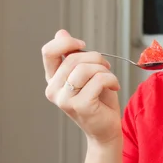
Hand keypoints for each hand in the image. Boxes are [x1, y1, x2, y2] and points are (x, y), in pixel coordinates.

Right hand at [42, 29, 121, 143]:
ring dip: (104, 70)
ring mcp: (65, 99)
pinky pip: (98, 80)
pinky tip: (114, 87)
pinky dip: (111, 80)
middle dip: (95, 58)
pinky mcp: (80, 106)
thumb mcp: (86, 74)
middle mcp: (54, 90)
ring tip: (109, 78)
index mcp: (53, 80)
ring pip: (85, 68)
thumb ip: (73, 56)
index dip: (66, 43)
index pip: (48, 52)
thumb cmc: (98, 101)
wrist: (106, 129)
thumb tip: (61, 33)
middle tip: (105, 67)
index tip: (82, 45)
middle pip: (73, 58)